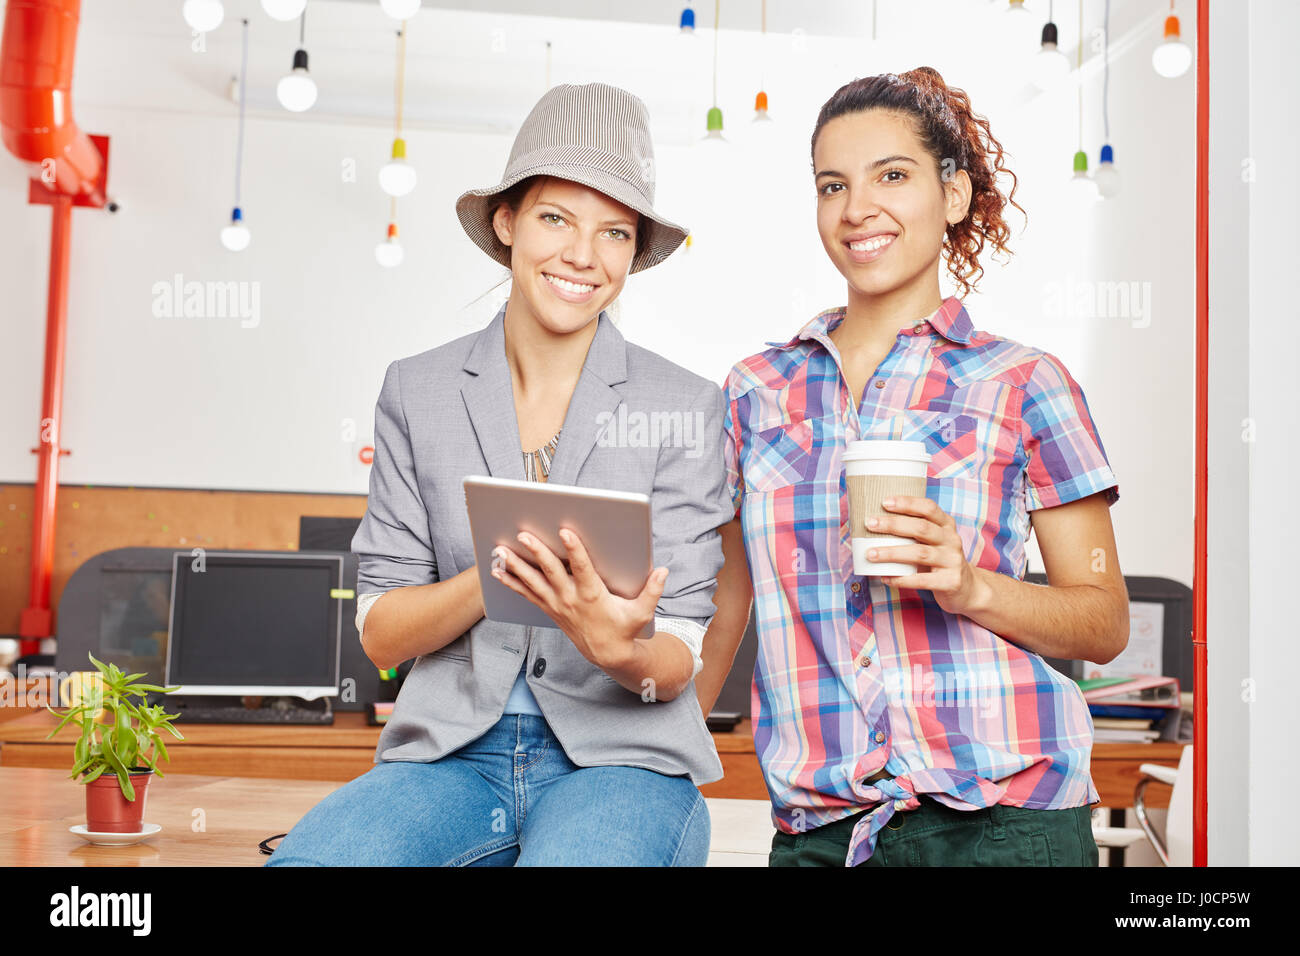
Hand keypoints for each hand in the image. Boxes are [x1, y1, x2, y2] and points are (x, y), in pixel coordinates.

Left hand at [490, 527, 667, 671]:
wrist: (607, 654)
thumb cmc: (625, 629)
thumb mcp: (642, 612)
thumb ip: (652, 591)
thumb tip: (663, 571)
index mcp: (593, 595)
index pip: (583, 569)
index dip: (574, 550)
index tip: (566, 532)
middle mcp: (571, 599)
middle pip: (551, 572)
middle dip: (537, 552)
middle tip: (523, 535)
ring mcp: (557, 604)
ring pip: (533, 582)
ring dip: (516, 565)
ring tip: (500, 550)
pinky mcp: (549, 608)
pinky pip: (526, 593)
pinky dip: (511, 581)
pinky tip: (496, 570)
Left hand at [866, 495, 981, 616]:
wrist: (967, 588)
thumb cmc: (940, 560)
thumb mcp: (934, 541)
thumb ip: (913, 532)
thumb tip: (874, 525)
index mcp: (946, 525)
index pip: (928, 508)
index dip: (907, 503)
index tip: (884, 502)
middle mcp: (951, 540)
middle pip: (921, 528)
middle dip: (893, 524)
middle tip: (870, 524)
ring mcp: (952, 561)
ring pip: (920, 553)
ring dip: (892, 553)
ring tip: (871, 554)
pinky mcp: (950, 582)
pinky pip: (922, 580)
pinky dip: (901, 579)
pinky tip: (885, 577)